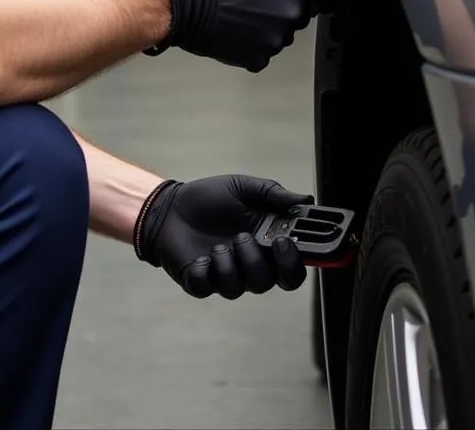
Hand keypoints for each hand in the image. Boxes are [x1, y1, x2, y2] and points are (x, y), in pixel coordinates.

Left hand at [134, 174, 312, 298]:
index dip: (295, 261)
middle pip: (270, 282)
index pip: (292, 266)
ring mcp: (223, 275)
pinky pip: (208, 287)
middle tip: (246, 238)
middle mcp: (248, 264)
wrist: (169, 205)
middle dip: (260, 262)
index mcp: (264, 245)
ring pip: (240, 287)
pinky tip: (202, 256)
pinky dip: (206, 271)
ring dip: (231, 264)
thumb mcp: (242, 188)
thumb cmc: (209, 198)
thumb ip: (272, 193)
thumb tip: (305, 199)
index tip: (287, 241)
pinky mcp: (199, 281)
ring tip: (219, 243)